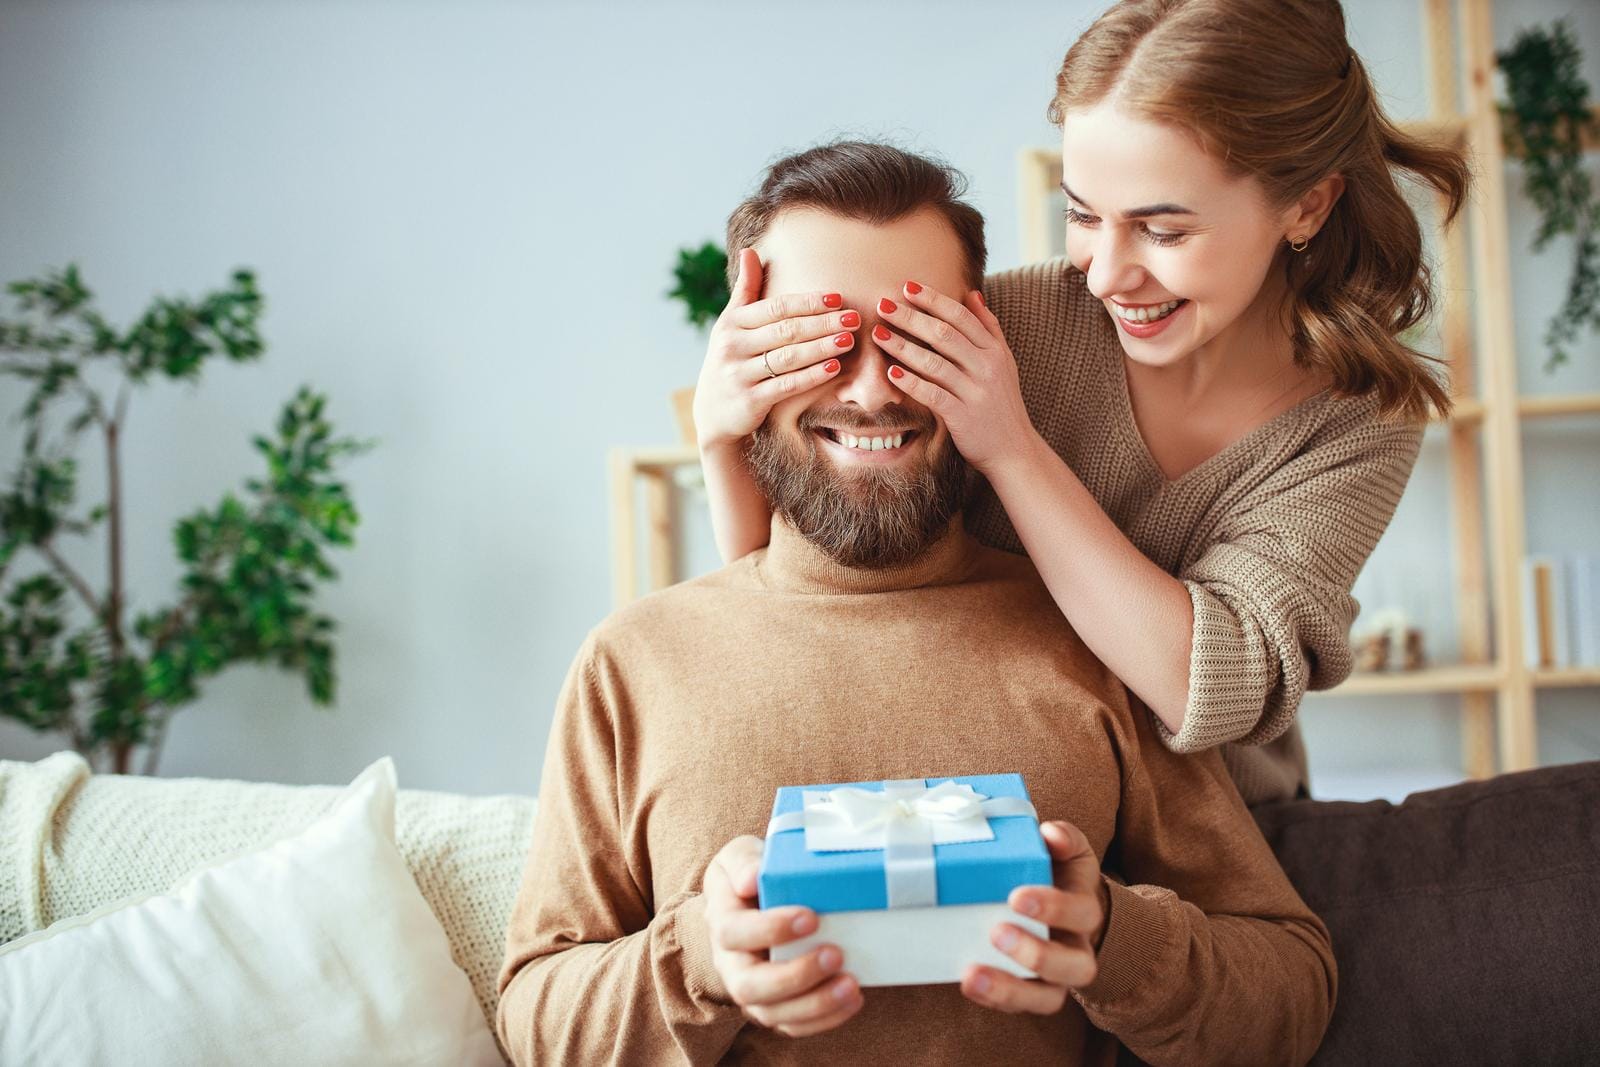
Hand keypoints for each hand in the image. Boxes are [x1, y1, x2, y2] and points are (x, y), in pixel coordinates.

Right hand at [692, 248, 858, 447]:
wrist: (712, 413)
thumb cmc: (731, 360)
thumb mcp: (731, 325)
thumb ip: (745, 290)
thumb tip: (750, 250)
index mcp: (731, 323)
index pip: (776, 308)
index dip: (808, 302)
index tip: (837, 298)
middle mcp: (732, 346)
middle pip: (786, 330)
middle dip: (822, 323)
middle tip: (854, 318)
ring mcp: (739, 374)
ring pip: (788, 357)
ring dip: (822, 347)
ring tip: (849, 339)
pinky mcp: (749, 401)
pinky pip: (786, 386)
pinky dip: (812, 376)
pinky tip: (834, 368)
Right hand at [701, 835, 863, 1036]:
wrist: (748, 905)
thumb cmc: (749, 876)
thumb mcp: (740, 855)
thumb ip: (743, 862)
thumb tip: (751, 879)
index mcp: (721, 921)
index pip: (733, 933)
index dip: (770, 929)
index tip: (811, 917)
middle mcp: (730, 963)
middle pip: (749, 985)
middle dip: (795, 975)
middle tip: (835, 955)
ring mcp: (752, 990)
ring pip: (772, 1013)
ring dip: (814, 1004)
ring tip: (851, 986)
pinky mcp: (774, 1007)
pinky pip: (793, 1026)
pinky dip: (824, 1019)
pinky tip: (853, 1000)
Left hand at [877, 281, 1038, 472]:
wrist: (1013, 449)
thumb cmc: (1001, 402)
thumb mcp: (1003, 361)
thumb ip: (988, 327)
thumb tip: (972, 293)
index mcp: (994, 350)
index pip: (961, 317)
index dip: (933, 300)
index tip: (907, 287)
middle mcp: (987, 367)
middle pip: (944, 335)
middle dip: (911, 318)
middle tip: (883, 304)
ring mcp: (975, 392)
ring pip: (934, 363)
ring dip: (903, 346)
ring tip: (878, 334)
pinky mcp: (963, 416)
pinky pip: (933, 395)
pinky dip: (912, 382)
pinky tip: (891, 372)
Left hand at [960, 820, 1109, 1014]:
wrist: (1062, 904)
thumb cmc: (1059, 873)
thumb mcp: (1067, 850)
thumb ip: (1063, 838)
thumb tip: (1050, 834)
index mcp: (1085, 910)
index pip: (1083, 914)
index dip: (1055, 908)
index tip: (1016, 896)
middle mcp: (1077, 949)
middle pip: (1076, 967)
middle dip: (1037, 953)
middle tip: (997, 932)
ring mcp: (1056, 977)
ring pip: (1049, 999)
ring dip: (1011, 989)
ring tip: (973, 975)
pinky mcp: (1031, 991)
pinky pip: (1019, 1006)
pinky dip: (993, 999)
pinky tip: (967, 982)